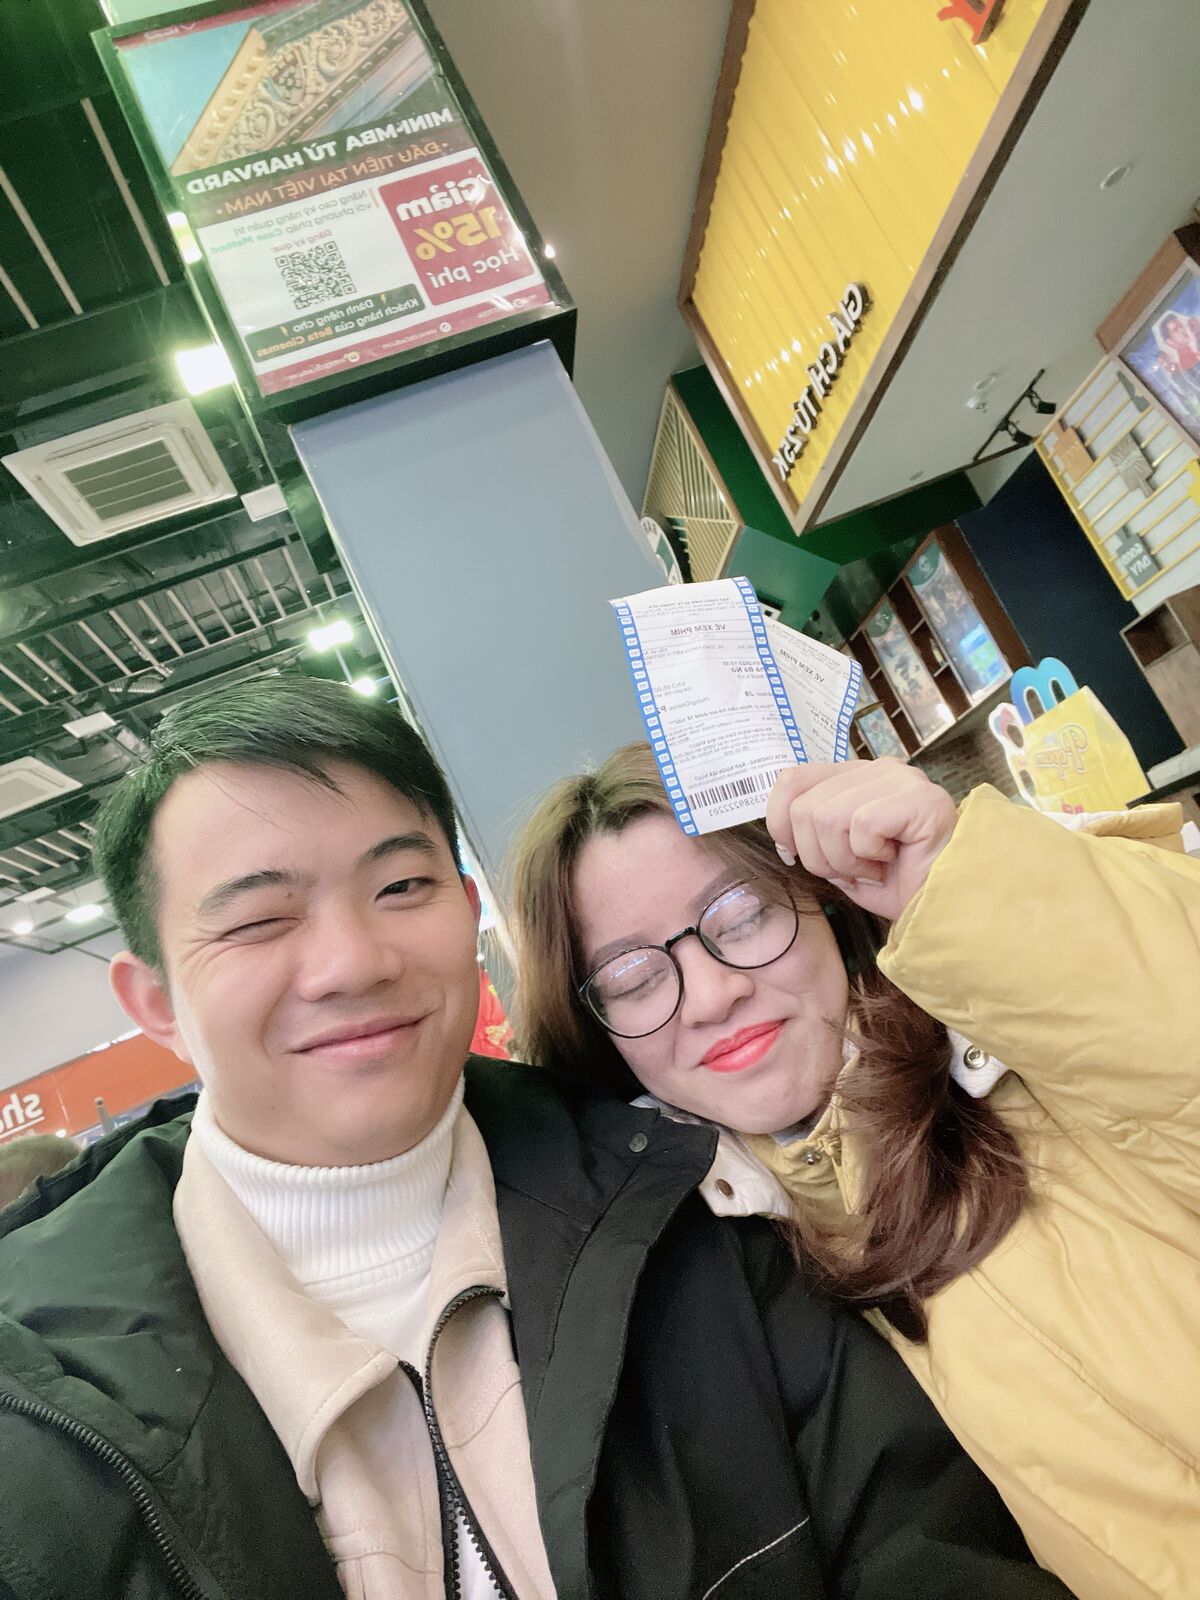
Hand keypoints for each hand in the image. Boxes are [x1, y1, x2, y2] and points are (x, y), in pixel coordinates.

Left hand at [765, 759, 958, 921]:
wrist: (947, 909)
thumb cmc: (899, 885)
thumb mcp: (840, 860)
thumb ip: (811, 835)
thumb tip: (783, 835)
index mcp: (855, 777)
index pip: (791, 779)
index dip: (780, 823)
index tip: (797, 855)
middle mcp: (877, 769)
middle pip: (803, 807)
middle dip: (818, 856)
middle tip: (854, 871)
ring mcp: (901, 779)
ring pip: (827, 817)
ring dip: (844, 860)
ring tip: (874, 868)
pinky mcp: (920, 799)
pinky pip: (861, 825)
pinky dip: (868, 856)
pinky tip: (892, 862)